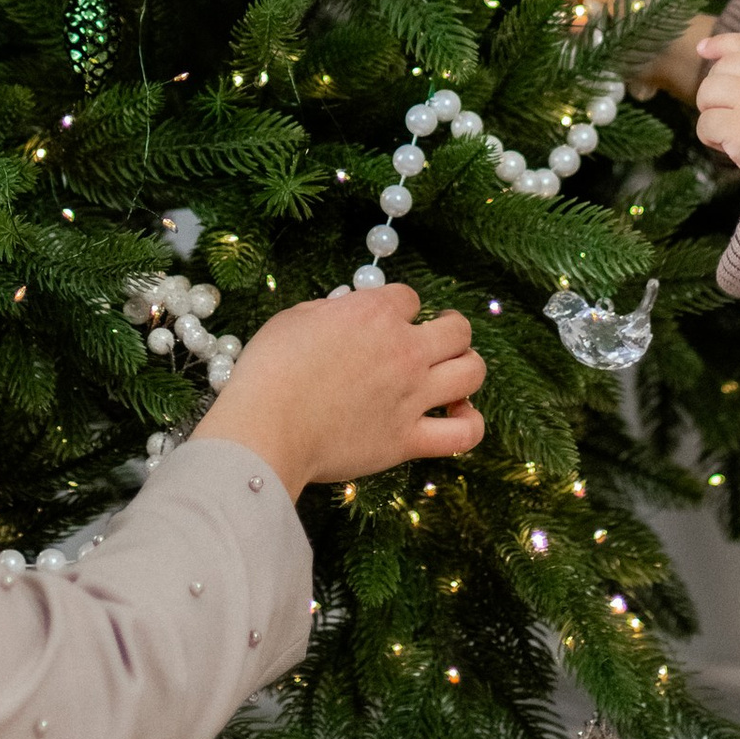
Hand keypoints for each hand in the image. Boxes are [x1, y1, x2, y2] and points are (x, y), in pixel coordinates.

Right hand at [196, 283, 485, 495]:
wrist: (266, 427)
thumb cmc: (269, 371)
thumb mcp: (294, 319)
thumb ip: (329, 311)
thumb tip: (344, 313)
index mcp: (375, 314)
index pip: (409, 299)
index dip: (400, 308)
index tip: (388, 320)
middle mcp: (404, 350)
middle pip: (458, 330)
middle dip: (452, 329)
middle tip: (440, 336)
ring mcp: (412, 396)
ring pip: (473, 372)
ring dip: (468, 368)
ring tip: (456, 372)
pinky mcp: (409, 440)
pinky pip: (463, 434)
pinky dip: (470, 423)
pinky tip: (458, 416)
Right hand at [568, 0, 705, 101]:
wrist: (677, 58)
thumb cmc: (652, 13)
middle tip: (558, 0)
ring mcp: (630, 22)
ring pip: (594, 15)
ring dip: (578, 18)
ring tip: (565, 22)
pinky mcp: (624, 48)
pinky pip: (597, 39)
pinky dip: (584, 39)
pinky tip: (573, 39)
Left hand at [695, 32, 739, 180]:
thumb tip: (713, 54)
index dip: (721, 44)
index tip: (702, 50)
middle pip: (720, 71)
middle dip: (717, 94)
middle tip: (735, 117)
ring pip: (707, 94)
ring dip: (713, 114)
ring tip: (734, 132)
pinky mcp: (738, 126)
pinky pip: (705, 124)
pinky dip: (711, 137)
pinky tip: (730, 147)